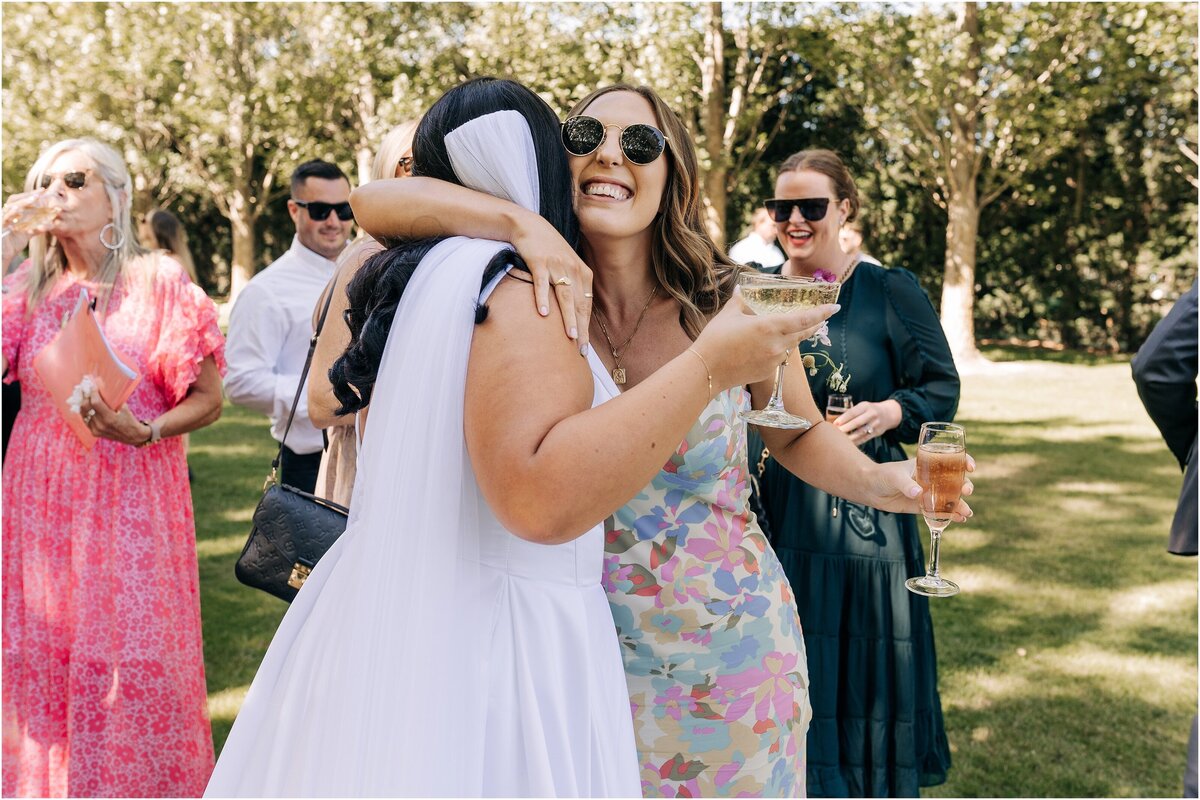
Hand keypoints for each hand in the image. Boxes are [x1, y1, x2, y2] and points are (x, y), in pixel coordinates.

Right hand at [2, 189, 57, 265]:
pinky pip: (4, 218)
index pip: (21, 201)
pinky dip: (11, 213)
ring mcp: (2, 219)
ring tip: (34, 199)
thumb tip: (48, 224)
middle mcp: (5, 214)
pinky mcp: (0, 226)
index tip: (43, 190)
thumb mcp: (26, 234)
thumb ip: (35, 228)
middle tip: (41, 192)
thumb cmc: (12, 244)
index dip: (31, 195)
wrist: (3, 255)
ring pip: (11, 207)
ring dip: (23, 203)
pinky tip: (18, 209)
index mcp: (12, 214)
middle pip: (15, 201)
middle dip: (29, 196)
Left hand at [80, 391, 151, 445]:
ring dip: (83, 403)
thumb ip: (112, 400)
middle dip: (85, 396)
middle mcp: (101, 425)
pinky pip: (85, 419)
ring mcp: (96, 430)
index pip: (96, 402)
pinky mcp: (94, 432)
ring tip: (85, 396)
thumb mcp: (124, 408)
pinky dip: (85, 412)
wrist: (132, 436)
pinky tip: (87, 406)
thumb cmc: (129, 419)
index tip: (93, 385)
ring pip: (83, 413)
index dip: (93, 392)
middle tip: (86, 389)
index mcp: (110, 418)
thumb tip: (102, 387)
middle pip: (86, 407)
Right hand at [511, 211, 592, 353]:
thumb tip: (575, 314)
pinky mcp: (539, 261)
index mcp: (583, 272)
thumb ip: (573, 286)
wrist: (530, 226)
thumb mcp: (566, 265)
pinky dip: (543, 298)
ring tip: (570, 336)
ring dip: (568, 317)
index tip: (584, 347)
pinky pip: (541, 282)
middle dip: (581, 328)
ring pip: (565, 295)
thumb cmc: (548, 250)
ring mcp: (556, 265)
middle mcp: (573, 269)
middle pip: (578, 303)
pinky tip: (544, 313)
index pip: (586, 304)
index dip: (586, 326)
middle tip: (581, 349)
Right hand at [693, 288, 838, 390]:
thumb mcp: (728, 315)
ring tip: (787, 329)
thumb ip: (739, 301)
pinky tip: (765, 346)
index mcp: (769, 326)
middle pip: (803, 334)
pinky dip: (777, 349)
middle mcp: (776, 344)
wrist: (706, 371)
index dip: (822, 313)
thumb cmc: (715, 339)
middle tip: (821, 317)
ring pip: (790, 346)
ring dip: (793, 337)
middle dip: (813, 324)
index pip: (804, 319)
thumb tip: (741, 288)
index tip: (835, 307)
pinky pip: (778, 357)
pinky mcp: (767, 372)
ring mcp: (773, 360)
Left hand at [835, 399, 901, 445]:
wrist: (889, 413)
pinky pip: (865, 438)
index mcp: (865, 406)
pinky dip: (856, 441)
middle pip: (857, 422)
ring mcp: (875, 424)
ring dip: (850, 437)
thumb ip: (851, 412)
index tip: (835, 423)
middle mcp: (872, 414)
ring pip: (861, 432)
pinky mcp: (877, 432)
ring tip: (841, 440)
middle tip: (836, 433)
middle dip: (846, 428)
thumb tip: (835, 421)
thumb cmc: (869, 410)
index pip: (853, 412)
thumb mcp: (862, 406)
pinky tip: (849, 444)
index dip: (843, 418)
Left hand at [865, 455, 975, 519]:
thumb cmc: (882, 475)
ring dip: (960, 504)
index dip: (963, 461)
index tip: (970, 467)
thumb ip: (906, 484)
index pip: (950, 460)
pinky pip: (939, 511)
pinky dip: (950, 515)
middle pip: (954, 481)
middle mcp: (931, 478)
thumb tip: (918, 493)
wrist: (869, 489)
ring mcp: (928, 492)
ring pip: (949, 498)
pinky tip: (960, 519)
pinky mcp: (922, 506)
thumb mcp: (894, 477)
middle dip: (964, 486)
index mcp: (927, 464)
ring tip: (967, 513)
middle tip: (966, 491)